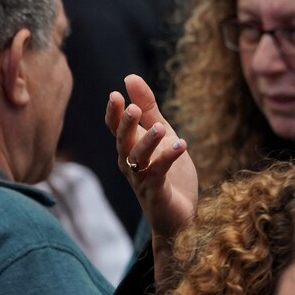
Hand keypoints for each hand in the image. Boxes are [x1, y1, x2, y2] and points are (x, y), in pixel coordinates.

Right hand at [104, 74, 198, 287]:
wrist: (181, 217)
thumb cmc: (170, 175)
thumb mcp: (163, 136)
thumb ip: (149, 108)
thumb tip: (130, 77)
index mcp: (129, 150)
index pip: (115, 129)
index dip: (113, 113)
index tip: (115, 95)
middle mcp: (130, 164)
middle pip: (123, 142)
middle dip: (126, 126)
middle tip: (133, 109)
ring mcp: (142, 180)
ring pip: (138, 159)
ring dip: (148, 142)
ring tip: (160, 128)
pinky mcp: (157, 193)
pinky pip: (159, 174)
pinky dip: (168, 159)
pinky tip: (181, 145)